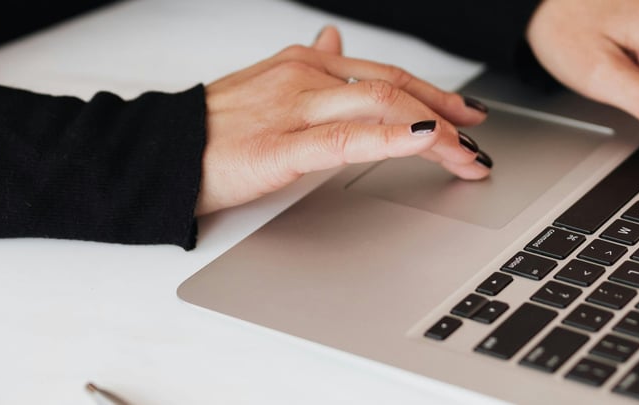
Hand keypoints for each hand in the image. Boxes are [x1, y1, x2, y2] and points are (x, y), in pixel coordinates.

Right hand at [196, 26, 491, 214]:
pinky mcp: (281, 146)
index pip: (384, 74)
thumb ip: (308, 65)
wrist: (158, 154)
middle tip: (480, 140)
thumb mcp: (265, 85)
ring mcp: (294, 108)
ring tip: (467, 156)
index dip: (433, 93)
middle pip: (394, 89)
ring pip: (383, 109)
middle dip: (448, 114)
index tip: (466, 113)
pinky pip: (347, 139)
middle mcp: (305, 76)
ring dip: (437, 133)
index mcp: (303, 62)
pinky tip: (424, 143)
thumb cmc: (209, 129)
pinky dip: (393, 139)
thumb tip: (334, 40)